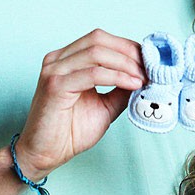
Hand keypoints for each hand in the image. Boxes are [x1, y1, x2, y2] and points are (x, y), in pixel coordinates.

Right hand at [15, 29, 144, 177]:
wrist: (45, 155)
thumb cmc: (69, 132)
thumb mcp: (105, 106)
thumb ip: (120, 88)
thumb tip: (143, 76)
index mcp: (66, 59)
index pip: (100, 39)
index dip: (127, 46)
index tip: (148, 61)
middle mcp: (58, 59)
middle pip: (99, 40)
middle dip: (129, 52)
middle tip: (149, 69)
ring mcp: (54, 70)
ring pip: (97, 52)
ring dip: (125, 64)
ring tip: (142, 78)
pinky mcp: (55, 85)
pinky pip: (93, 73)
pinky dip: (117, 77)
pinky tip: (131, 84)